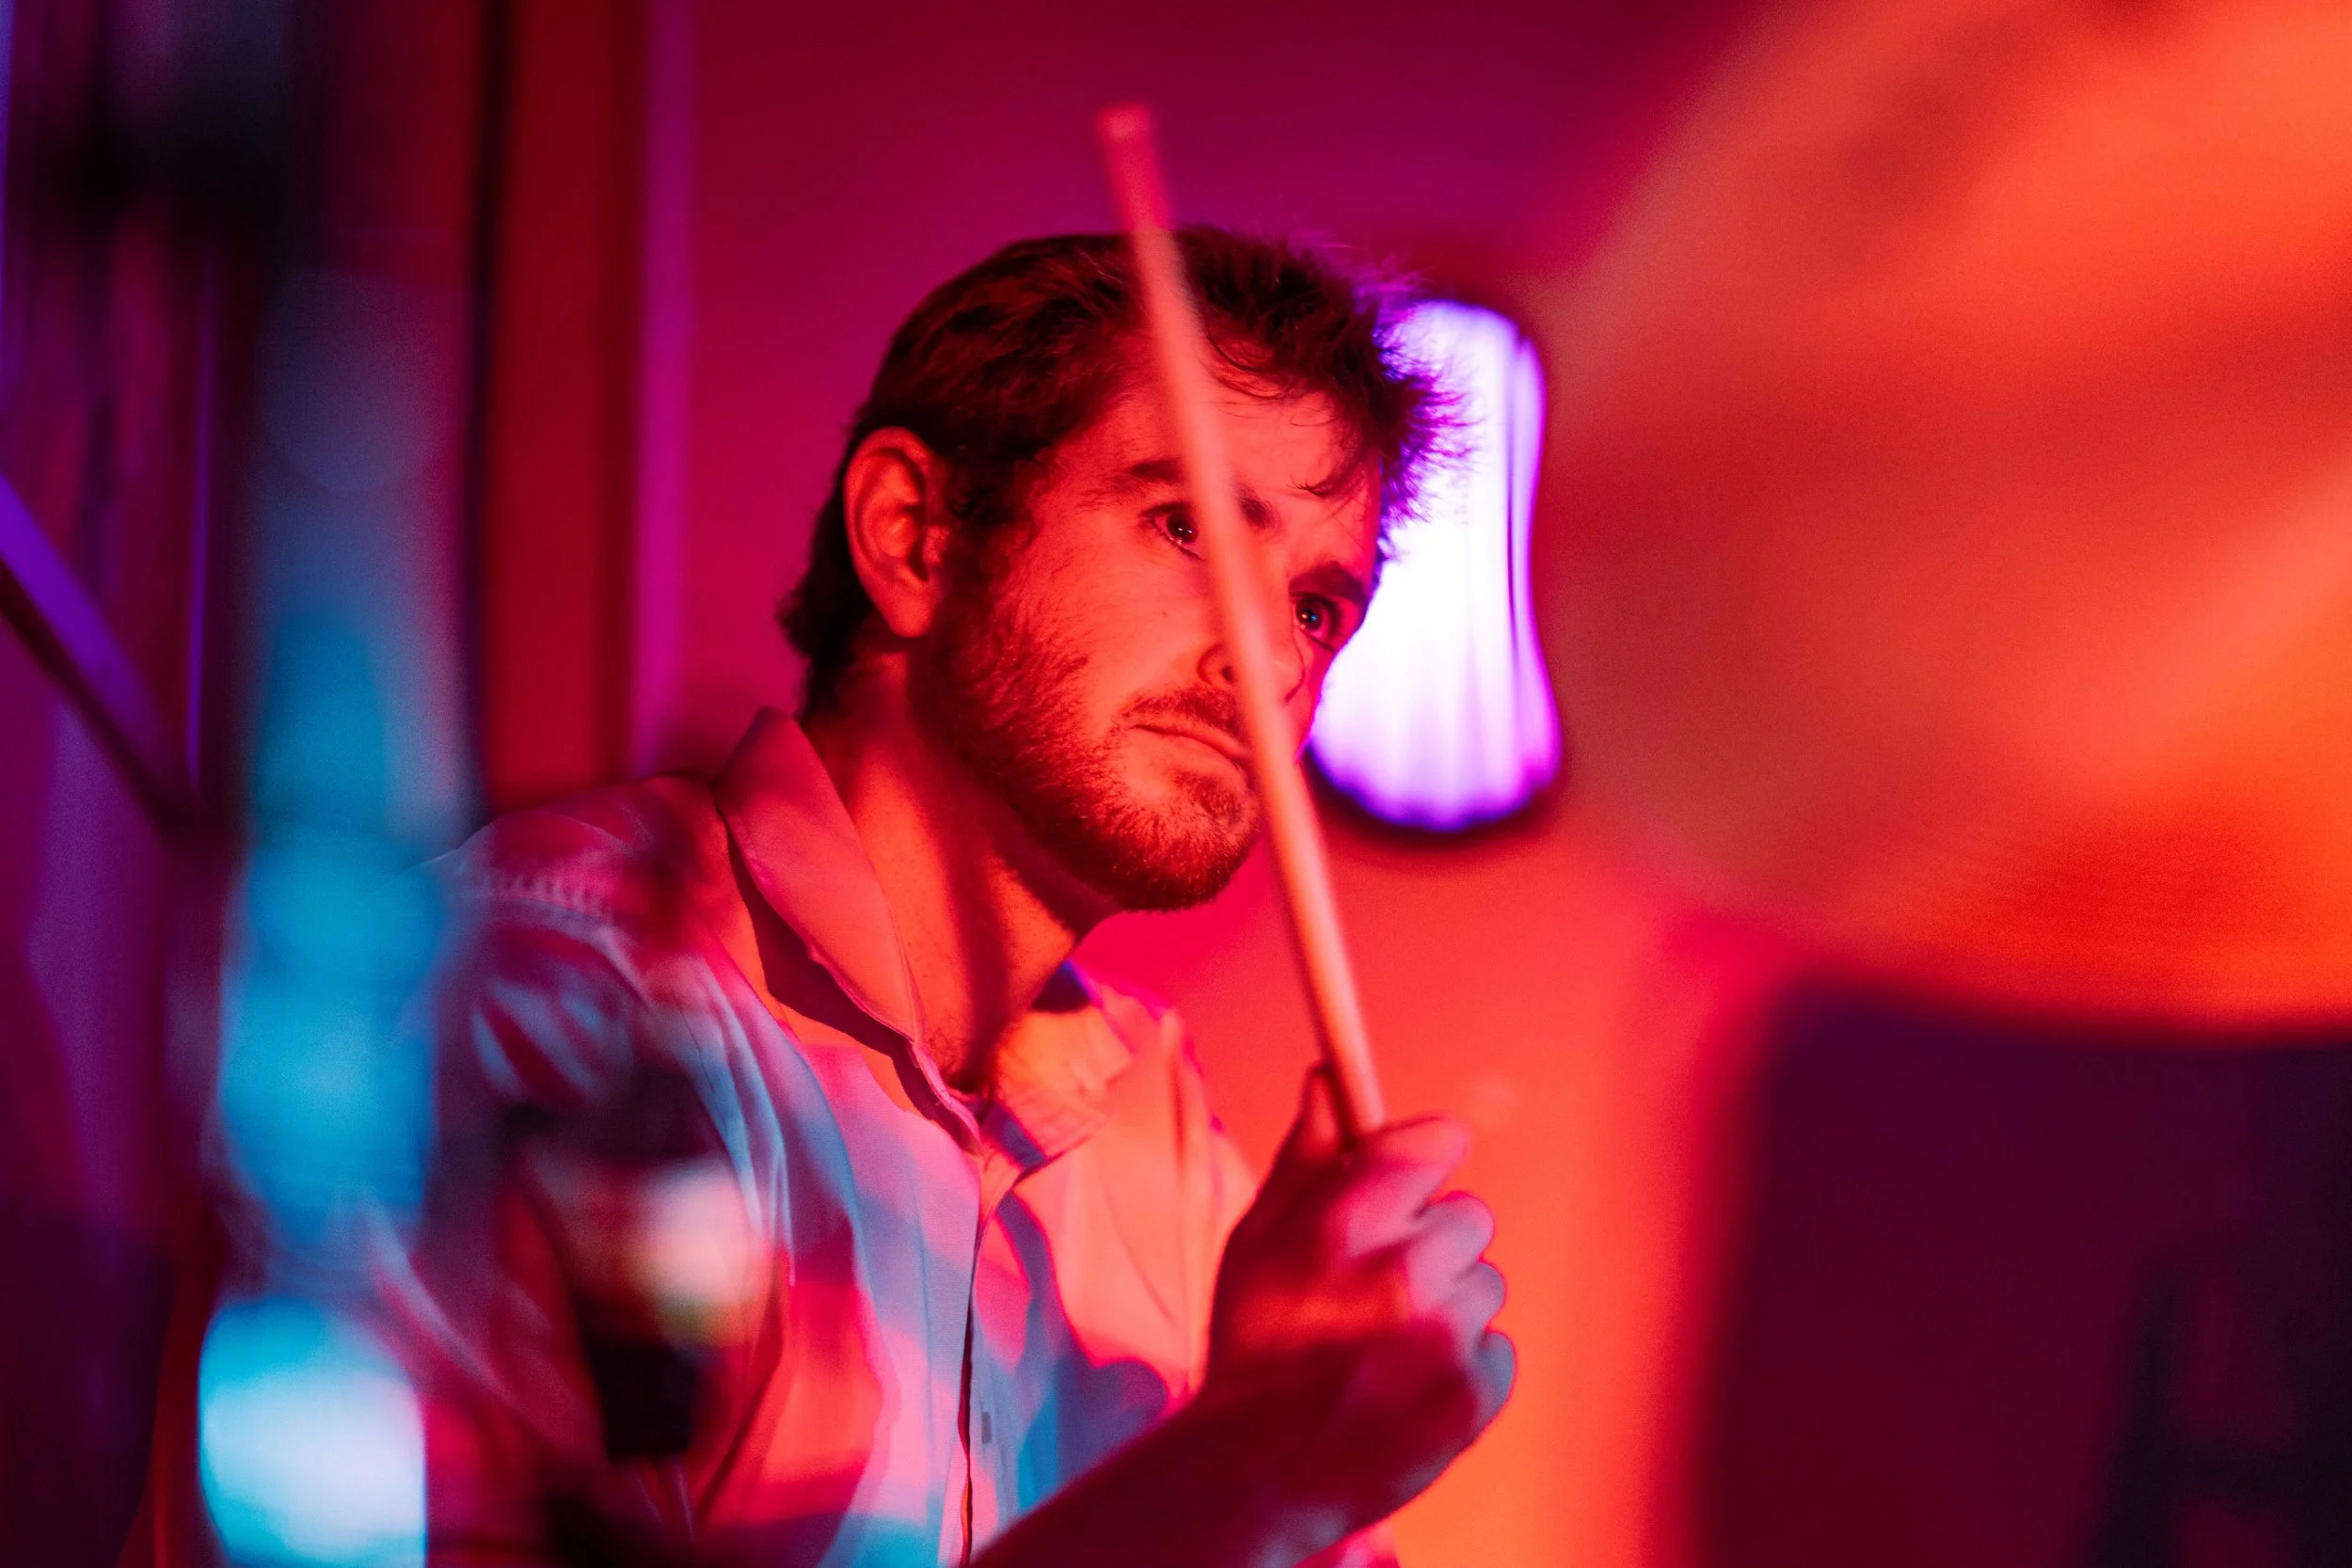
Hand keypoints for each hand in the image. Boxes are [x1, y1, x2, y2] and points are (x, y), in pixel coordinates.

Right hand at [1196, 1069, 1514, 1557]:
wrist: (1257, 1475)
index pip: (1439, 1142)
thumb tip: (1329, 1079)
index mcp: (1345, 1219)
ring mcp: (1444, 1336)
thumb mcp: (1257, 1239)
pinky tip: (1410, 1383)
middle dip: (1433, 1241)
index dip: (1427, 1159)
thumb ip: (1306, 1156)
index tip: (1414, 1180)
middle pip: (1471, 1215)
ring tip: (1386, 1345)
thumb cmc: (1254, 1347)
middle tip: (1380, 1286)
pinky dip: (1465, 1365)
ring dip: (1448, 1306)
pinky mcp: (1475, 1394)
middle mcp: (1402, 1270)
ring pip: (1485, 1284)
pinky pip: (1499, 1348)